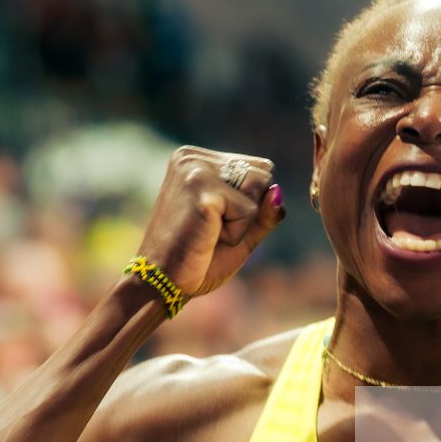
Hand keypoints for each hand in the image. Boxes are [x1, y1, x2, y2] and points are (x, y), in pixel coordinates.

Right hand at [136, 147, 284, 299]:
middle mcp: (192, 157)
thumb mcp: (241, 232)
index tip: (214, 221)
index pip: (257, 168)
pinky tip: (207, 239)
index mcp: (195, 159)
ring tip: (210, 233)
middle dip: (249, 210)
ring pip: (259, 187)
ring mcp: (195, 170)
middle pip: (262, 173)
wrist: (162, 284)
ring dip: (243, 221)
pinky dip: (237, 233)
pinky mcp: (202, 191)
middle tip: (212, 230)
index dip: (250, 203)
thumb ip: (264, 211)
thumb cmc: (198, 259)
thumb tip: (278, 191)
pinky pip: (249, 210)